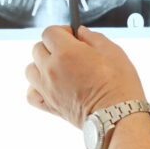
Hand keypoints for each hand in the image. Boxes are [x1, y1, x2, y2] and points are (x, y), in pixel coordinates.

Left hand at [25, 26, 145, 126]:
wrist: (117, 117)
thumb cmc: (119, 85)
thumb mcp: (113, 51)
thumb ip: (93, 37)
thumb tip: (81, 32)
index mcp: (66, 52)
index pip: (49, 32)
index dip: (62, 31)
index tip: (72, 36)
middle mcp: (52, 69)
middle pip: (37, 49)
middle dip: (52, 47)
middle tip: (69, 53)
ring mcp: (48, 89)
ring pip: (30, 69)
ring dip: (41, 66)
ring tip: (59, 70)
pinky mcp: (50, 106)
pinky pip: (31, 94)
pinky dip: (36, 88)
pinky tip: (50, 87)